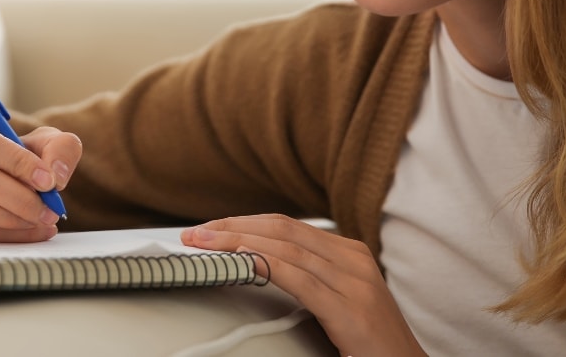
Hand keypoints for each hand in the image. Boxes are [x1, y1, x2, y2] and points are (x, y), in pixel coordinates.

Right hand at [0, 117, 81, 241]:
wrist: (4, 180)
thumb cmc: (21, 157)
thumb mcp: (45, 142)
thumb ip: (60, 148)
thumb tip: (56, 175)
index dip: (17, 162)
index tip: (48, 181)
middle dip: (19, 197)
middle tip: (50, 209)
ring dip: (10, 219)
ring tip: (41, 220)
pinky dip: (6, 237)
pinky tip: (32, 231)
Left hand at [181, 214, 425, 356]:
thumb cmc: (370, 342)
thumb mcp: (341, 300)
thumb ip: (310, 278)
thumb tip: (258, 263)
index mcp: (350, 253)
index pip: (287, 225)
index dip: (244, 223)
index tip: (210, 229)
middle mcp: (353, 260)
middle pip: (282, 229)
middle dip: (233, 228)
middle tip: (195, 234)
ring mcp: (354, 282)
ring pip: (285, 248)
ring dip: (237, 242)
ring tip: (205, 245)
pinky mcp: (349, 309)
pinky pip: (298, 278)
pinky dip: (264, 264)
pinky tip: (240, 260)